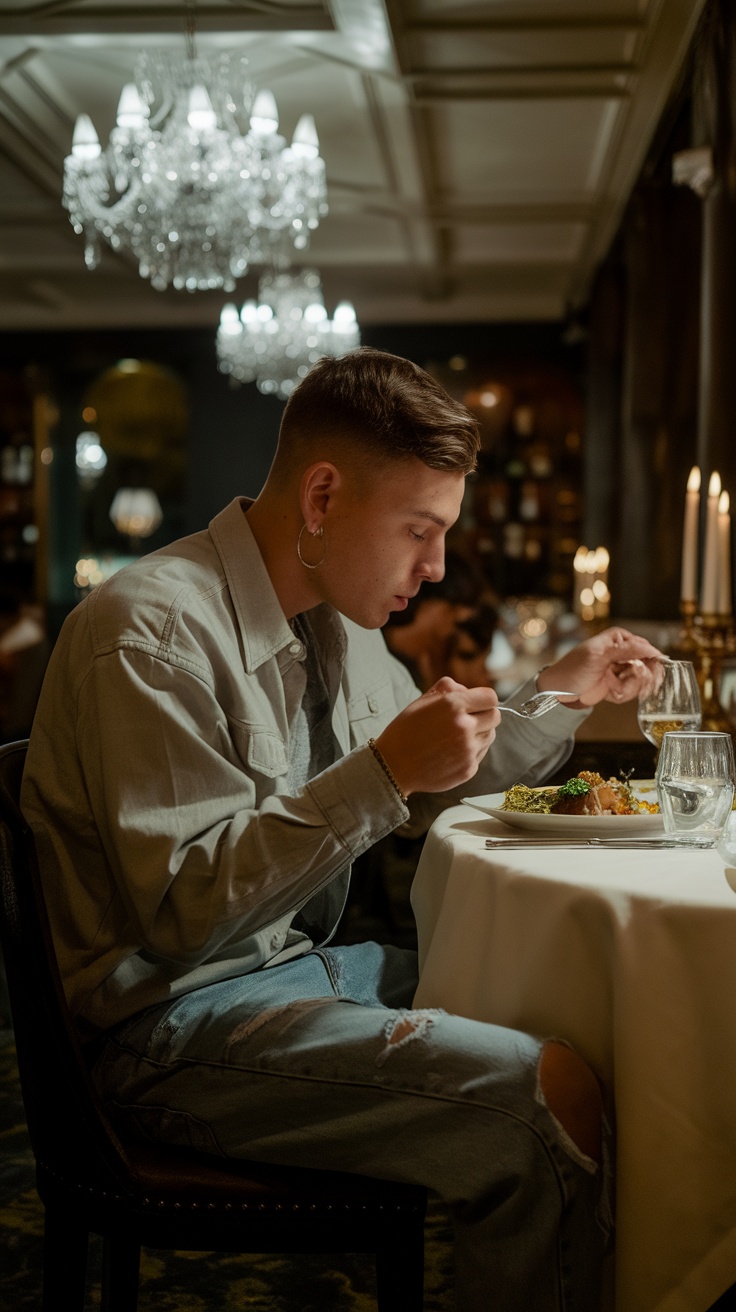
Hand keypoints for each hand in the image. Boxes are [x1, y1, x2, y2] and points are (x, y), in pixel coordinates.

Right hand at [375, 676, 500, 795]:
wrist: (393, 766)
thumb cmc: (406, 730)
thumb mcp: (422, 700)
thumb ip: (449, 688)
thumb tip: (469, 690)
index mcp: (453, 705)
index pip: (491, 697)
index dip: (483, 699)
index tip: (476, 704)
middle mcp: (464, 726)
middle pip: (495, 716)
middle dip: (485, 715)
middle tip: (468, 720)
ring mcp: (467, 750)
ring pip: (491, 735)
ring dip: (480, 733)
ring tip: (457, 736)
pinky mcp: (469, 769)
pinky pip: (481, 753)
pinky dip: (471, 751)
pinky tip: (451, 751)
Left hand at [537, 626, 666, 707]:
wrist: (559, 692)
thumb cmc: (573, 670)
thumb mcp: (598, 656)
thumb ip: (625, 650)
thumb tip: (651, 649)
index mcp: (617, 639)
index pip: (643, 646)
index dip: (648, 659)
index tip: (642, 669)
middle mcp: (621, 653)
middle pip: (646, 665)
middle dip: (636, 678)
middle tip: (624, 682)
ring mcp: (620, 669)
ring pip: (640, 681)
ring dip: (626, 688)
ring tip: (611, 687)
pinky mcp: (618, 684)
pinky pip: (631, 691)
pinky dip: (620, 695)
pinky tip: (608, 693)